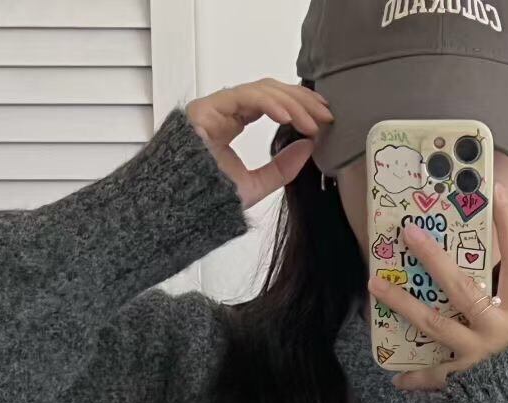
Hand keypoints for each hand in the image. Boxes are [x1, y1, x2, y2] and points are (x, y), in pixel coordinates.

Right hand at [186, 80, 331, 210]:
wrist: (181, 207)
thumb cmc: (210, 198)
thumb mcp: (257, 185)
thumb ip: (282, 168)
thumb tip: (309, 146)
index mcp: (235, 122)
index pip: (273, 102)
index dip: (300, 105)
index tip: (324, 118)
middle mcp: (226, 110)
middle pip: (270, 90)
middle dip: (301, 100)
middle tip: (326, 116)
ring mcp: (215, 107)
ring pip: (261, 90)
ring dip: (291, 104)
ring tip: (311, 123)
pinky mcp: (206, 108)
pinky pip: (243, 96)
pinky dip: (269, 104)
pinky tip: (288, 118)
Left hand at [367, 185, 507, 391]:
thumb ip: (499, 296)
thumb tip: (463, 261)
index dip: (507, 226)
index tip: (493, 192)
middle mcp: (500, 329)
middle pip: (462, 288)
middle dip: (433, 258)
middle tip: (409, 233)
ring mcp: (480, 354)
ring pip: (435, 323)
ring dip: (403, 303)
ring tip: (375, 285)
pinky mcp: (463, 379)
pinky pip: (432, 374)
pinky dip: (414, 377)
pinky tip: (396, 376)